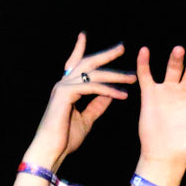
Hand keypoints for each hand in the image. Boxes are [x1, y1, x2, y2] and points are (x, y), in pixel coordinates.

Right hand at [24, 33, 134, 171]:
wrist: (51, 151)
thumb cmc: (66, 138)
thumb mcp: (87, 118)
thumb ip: (97, 105)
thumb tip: (110, 93)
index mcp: (68, 88)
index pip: (75, 64)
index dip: (80, 49)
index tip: (84, 35)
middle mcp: (64, 85)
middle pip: (87, 63)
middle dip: (105, 54)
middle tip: (123, 47)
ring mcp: (63, 88)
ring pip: (92, 75)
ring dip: (115, 75)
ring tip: (133, 78)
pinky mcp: (65, 95)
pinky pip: (91, 88)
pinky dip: (108, 90)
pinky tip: (122, 95)